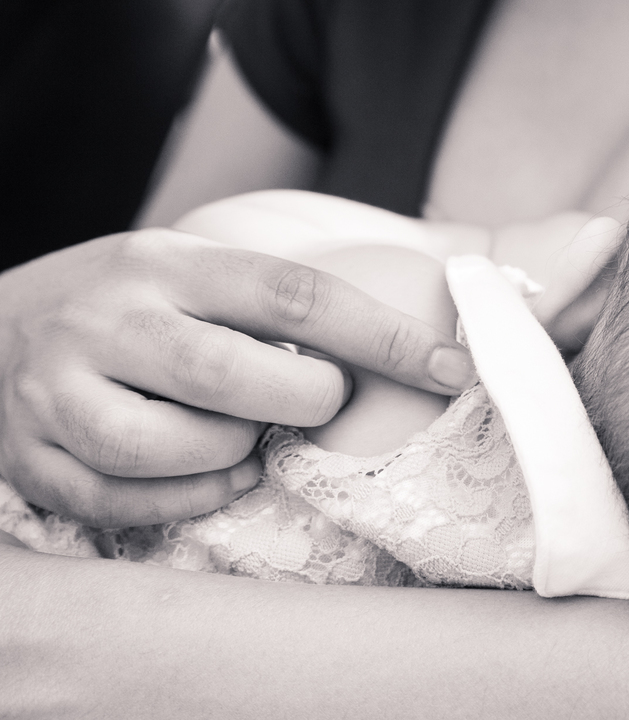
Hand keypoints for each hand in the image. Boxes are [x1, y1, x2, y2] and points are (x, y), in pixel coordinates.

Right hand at [0, 229, 472, 526]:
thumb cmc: (130, 305)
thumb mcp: (194, 269)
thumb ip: (278, 300)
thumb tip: (413, 326)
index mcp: (165, 262)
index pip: (293, 294)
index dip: (383, 336)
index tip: (450, 366)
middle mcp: (105, 321)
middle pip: (230, 375)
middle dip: (303, 401)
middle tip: (318, 401)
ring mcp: (57, 393)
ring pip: (175, 448)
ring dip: (236, 452)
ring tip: (246, 432)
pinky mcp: (35, 459)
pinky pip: (132, 502)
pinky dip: (192, 497)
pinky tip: (211, 470)